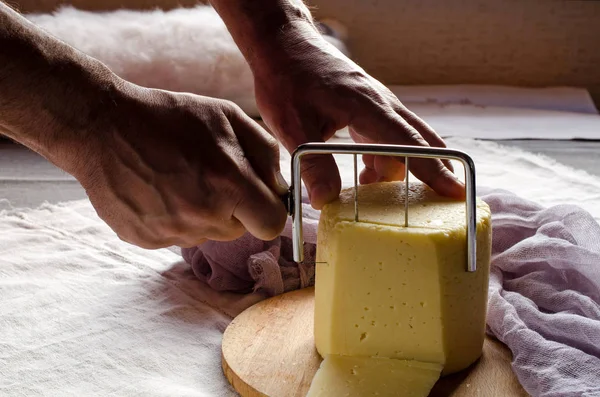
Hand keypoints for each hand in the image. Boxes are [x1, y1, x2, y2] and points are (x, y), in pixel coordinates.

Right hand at [68, 84, 287, 248]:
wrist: (103, 127)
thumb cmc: (170, 117)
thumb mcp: (227, 116)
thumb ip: (264, 153)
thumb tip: (280, 186)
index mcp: (229, 185)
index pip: (272, 224)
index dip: (268, 209)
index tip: (258, 196)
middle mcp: (203, 217)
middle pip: (240, 230)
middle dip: (235, 208)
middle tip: (211, 177)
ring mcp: (172, 233)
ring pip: (208, 234)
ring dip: (205, 214)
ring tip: (181, 179)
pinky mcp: (147, 240)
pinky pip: (177, 237)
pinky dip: (175, 219)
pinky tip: (159, 190)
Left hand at [252, 24, 464, 208]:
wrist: (283, 44)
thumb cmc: (286, 78)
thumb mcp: (291, 126)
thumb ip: (313, 164)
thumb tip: (327, 201)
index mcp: (367, 106)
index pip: (408, 143)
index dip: (432, 169)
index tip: (455, 191)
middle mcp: (380, 102)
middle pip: (421, 139)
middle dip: (436, 169)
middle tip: (446, 201)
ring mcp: (377, 103)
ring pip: (405, 139)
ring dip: (401, 167)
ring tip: (384, 197)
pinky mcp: (367, 106)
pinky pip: (389, 135)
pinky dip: (385, 158)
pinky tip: (368, 175)